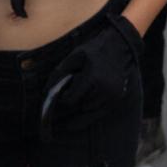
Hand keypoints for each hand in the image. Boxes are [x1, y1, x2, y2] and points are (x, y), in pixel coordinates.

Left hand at [40, 15, 142, 137]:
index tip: (56, 99)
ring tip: (63, 118)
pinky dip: (87, 116)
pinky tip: (76, 117)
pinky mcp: (116, 100)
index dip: (62, 101)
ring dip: (77, 115)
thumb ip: (59, 74)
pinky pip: (98, 114)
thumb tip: (46, 93)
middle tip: (53, 119)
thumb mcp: (74, 57)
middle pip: (79, 109)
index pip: (71, 99)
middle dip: (66, 112)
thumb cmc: (93, 51)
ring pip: (88, 114)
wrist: (120, 47)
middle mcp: (105, 90)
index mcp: (93, 77)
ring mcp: (113, 96)